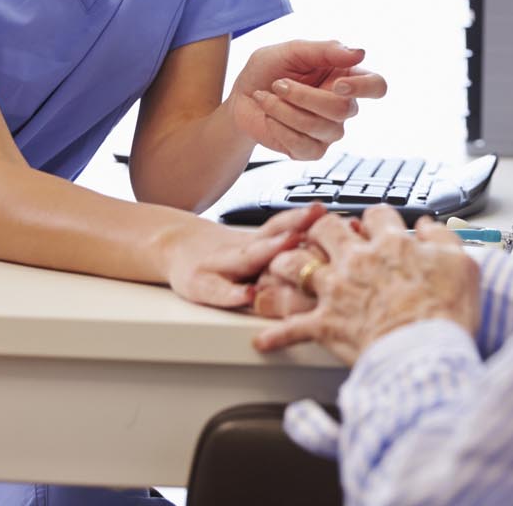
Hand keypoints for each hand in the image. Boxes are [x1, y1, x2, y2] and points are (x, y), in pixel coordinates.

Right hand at [165, 206, 321, 307]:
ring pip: (249, 256)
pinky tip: (248, 295)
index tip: (336, 217)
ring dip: (271, 248)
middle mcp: (243, 250)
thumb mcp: (255, 242)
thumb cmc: (224, 253)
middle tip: (320, 222)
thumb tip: (337, 235)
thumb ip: (287, 238)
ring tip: (290, 241)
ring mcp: (221, 266)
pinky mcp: (201, 285)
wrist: (175, 246)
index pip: (284, 225)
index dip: (308, 218)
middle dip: (297, 226)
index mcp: (259, 241)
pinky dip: (233, 293)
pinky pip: (219, 291)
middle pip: (272, 235)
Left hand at [231, 40, 387, 160]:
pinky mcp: (311, 150)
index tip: (338, 84)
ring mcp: (329, 131)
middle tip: (278, 84)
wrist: (241, 97)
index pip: (376, 86)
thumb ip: (325, 50)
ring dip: (285, 110)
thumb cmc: (268, 70)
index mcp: (346, 76)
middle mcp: (343, 105)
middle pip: (344, 109)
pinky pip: (304, 146)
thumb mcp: (292, 50)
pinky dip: (280, 129)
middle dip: (304, 96)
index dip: (363, 88)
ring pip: (320, 127)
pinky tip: (270, 118)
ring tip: (268, 98)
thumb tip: (360, 53)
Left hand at [252, 205, 480, 363]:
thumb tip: (429, 226)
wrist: (425, 355)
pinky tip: (264, 339)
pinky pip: (291, 327)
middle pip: (326, 229)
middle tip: (321, 235)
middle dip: (321, 229)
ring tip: (280, 267)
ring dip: (286, 265)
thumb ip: (443, 239)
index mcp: (390, 245)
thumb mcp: (462, 265)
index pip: (376, 215)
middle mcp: (357, 261)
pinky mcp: (325, 324)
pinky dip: (276, 335)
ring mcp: (337, 291)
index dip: (375, 218)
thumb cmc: (446, 313)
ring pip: (295, 265)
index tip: (376, 225)